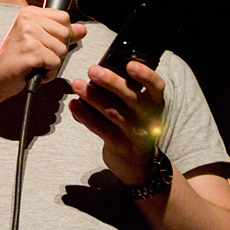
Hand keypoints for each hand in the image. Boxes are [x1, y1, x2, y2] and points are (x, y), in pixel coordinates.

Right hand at [0, 6, 86, 100]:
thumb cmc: (17, 60)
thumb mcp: (39, 40)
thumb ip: (60, 33)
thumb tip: (82, 29)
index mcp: (29, 12)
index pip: (64, 18)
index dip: (62, 36)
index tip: (46, 44)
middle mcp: (28, 19)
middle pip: (66, 33)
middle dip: (58, 50)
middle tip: (39, 56)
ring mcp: (28, 33)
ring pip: (62, 49)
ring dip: (53, 63)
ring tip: (36, 63)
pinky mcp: (31, 50)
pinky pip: (55, 62)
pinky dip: (49, 72)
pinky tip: (34, 70)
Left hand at [70, 60, 165, 185]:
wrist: (139, 164)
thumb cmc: (135, 125)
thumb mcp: (140, 108)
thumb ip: (127, 92)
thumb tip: (98, 72)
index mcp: (155, 102)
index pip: (156, 86)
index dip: (145, 74)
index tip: (130, 64)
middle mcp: (148, 117)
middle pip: (130, 96)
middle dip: (110, 81)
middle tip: (92, 70)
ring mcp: (134, 132)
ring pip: (112, 111)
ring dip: (92, 96)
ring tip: (77, 84)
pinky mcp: (119, 144)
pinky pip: (99, 127)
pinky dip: (85, 115)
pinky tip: (74, 104)